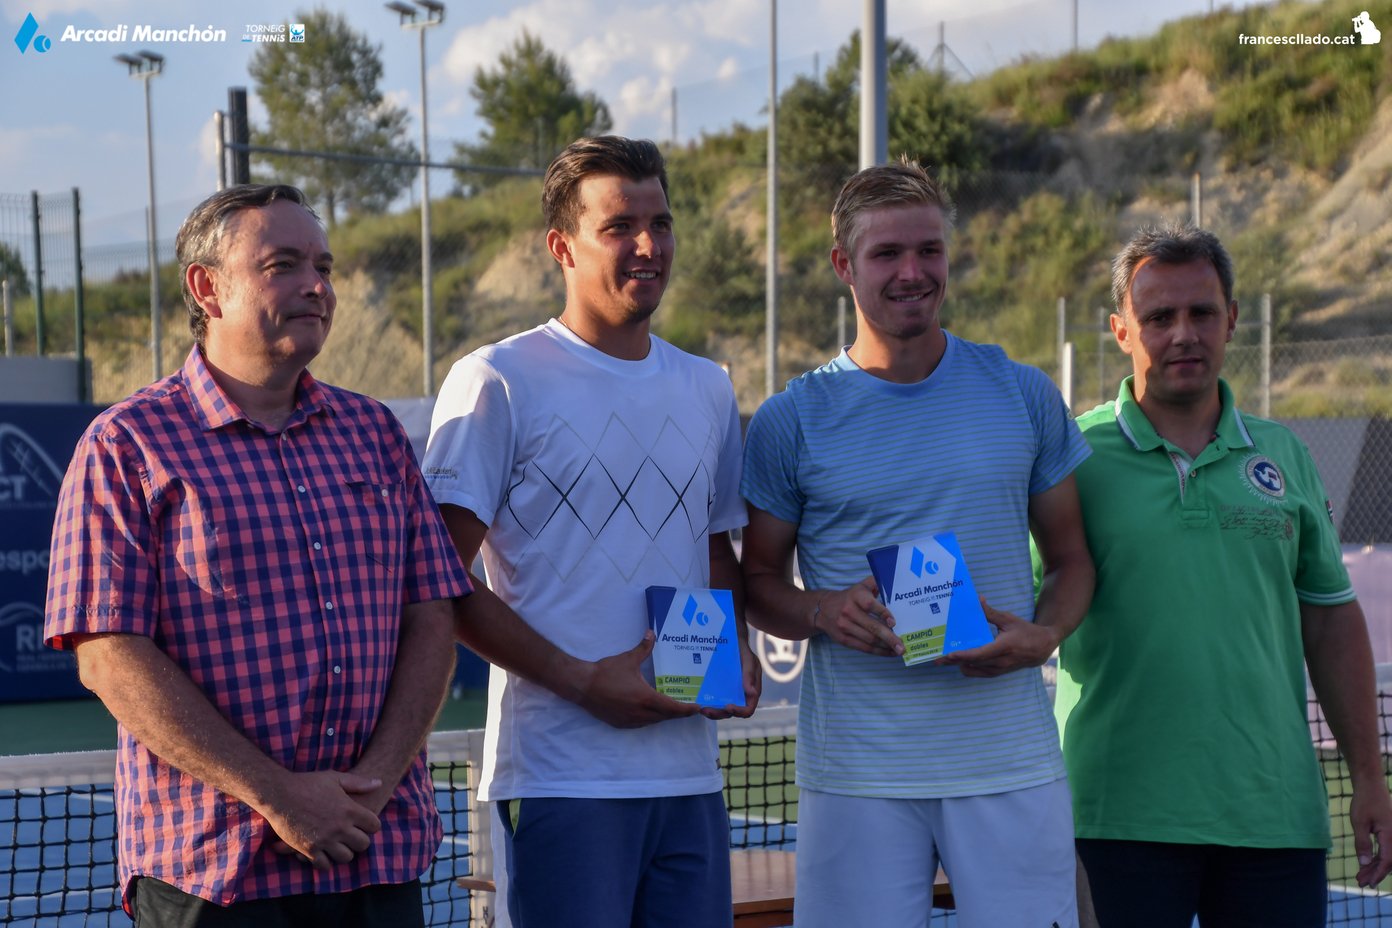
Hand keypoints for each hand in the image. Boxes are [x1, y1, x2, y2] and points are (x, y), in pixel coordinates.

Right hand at [261, 770, 382, 869]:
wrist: (279, 793)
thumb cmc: (307, 783)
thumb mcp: (335, 778)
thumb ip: (358, 782)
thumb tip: (379, 783)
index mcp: (350, 809)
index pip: (375, 826)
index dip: (371, 825)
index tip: (364, 824)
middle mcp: (340, 827)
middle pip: (363, 844)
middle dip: (359, 841)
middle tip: (352, 837)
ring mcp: (325, 840)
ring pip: (346, 857)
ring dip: (344, 852)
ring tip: (339, 846)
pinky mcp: (309, 849)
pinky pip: (325, 865)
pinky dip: (326, 861)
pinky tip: (324, 854)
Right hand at [575, 631, 702, 728]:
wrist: (581, 686)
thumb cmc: (606, 672)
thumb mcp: (627, 659)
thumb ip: (644, 648)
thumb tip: (652, 633)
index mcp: (645, 698)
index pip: (672, 708)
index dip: (686, 710)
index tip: (696, 708)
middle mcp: (640, 713)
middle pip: (665, 716)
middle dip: (677, 713)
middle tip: (688, 707)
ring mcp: (629, 721)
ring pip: (653, 721)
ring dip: (663, 716)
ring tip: (672, 708)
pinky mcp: (620, 723)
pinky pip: (641, 724)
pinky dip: (649, 719)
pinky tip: (650, 711)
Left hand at [701, 641, 762, 719]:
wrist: (731, 640)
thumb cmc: (742, 650)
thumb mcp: (749, 659)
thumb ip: (750, 674)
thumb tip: (752, 693)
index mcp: (750, 691)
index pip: (747, 709)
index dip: (739, 711)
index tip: (728, 706)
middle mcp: (739, 696)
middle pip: (730, 713)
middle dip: (718, 713)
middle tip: (706, 710)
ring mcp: (727, 694)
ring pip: (719, 709)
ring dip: (711, 711)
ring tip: (700, 708)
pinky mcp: (717, 689)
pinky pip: (712, 699)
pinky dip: (705, 701)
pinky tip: (696, 699)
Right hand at [812, 577, 903, 656]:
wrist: (822, 609)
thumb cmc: (849, 597)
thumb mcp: (860, 586)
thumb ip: (876, 583)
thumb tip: (894, 582)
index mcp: (855, 596)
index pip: (870, 605)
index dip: (883, 613)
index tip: (894, 622)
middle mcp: (849, 611)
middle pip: (872, 627)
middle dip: (889, 638)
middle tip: (902, 646)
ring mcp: (845, 627)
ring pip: (869, 640)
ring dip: (886, 647)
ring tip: (899, 650)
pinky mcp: (843, 639)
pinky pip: (863, 648)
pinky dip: (878, 652)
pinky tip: (888, 652)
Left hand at [939, 599, 1057, 676]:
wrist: (1042, 648)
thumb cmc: (1025, 631)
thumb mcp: (1009, 619)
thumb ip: (991, 613)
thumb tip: (978, 600)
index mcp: (1004, 647)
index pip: (980, 654)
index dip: (963, 655)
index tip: (949, 654)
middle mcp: (1000, 661)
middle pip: (972, 664)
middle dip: (954, 662)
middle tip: (937, 659)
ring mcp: (999, 669)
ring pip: (974, 671)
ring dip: (959, 666)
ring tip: (945, 659)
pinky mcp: (998, 673)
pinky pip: (979, 673)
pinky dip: (968, 668)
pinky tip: (959, 661)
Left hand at [1350, 781, 1391, 886]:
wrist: (1371, 786)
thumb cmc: (1364, 801)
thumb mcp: (1359, 822)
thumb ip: (1362, 843)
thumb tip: (1364, 863)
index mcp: (1390, 836)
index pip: (1387, 861)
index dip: (1378, 874)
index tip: (1368, 883)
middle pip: (1388, 862)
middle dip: (1375, 874)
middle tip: (1360, 883)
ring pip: (1387, 857)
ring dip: (1375, 867)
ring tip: (1360, 877)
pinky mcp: (1389, 833)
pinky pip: (1385, 850)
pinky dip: (1376, 858)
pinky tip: (1366, 865)